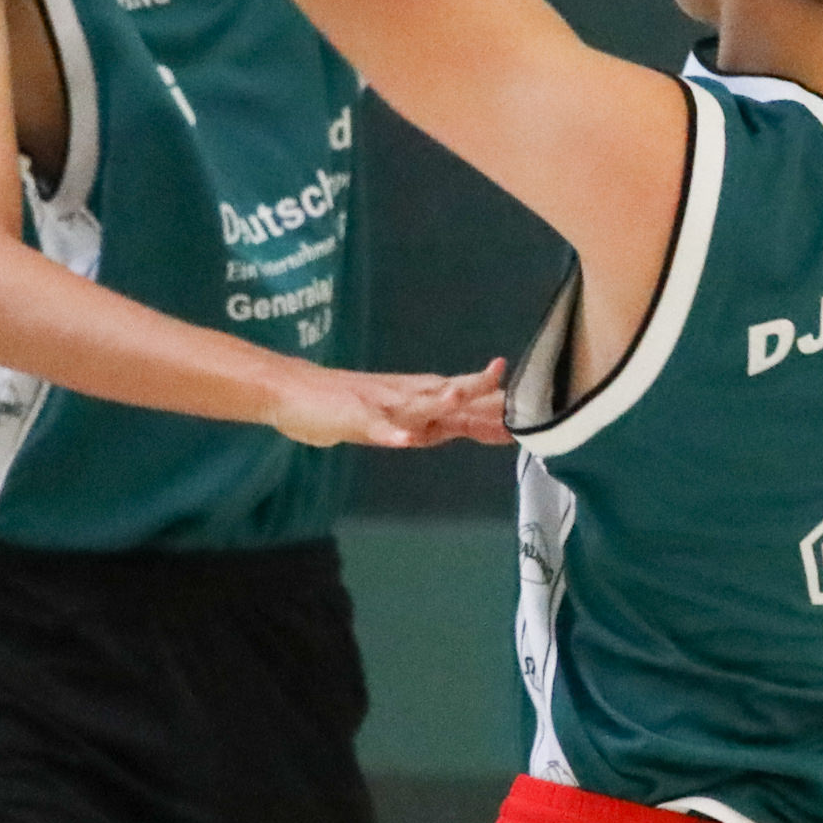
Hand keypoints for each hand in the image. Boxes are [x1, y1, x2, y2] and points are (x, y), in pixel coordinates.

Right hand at [265, 356, 512, 449]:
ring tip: (458, 398)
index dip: (493, 403)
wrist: (292, 391)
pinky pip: (373, 428)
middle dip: (475, 391)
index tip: (529, 405)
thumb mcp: (397, 416)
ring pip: (412, 406)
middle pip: (445, 393)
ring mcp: (378, 407)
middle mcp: (403, 397)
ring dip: (434, 403)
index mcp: (415, 397)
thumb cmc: (346, 405)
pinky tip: (403, 440)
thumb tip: (474, 426)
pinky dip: (389, 434)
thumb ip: (433, 422)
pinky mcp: (352, 419)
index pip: (461, 399)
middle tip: (505, 382)